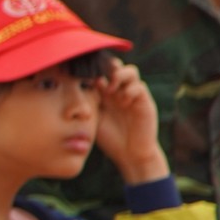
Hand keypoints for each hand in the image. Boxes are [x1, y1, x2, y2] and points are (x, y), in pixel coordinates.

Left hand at [94, 62, 169, 184]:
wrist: (129, 153)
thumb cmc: (109, 137)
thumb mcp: (93, 118)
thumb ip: (88, 102)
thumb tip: (75, 86)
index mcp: (105, 92)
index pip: (100, 71)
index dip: (93, 69)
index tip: (83, 74)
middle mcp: (120, 90)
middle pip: (116, 66)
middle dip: (107, 68)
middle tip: (98, 80)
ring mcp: (133, 95)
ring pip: (130, 71)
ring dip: (119, 76)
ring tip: (110, 89)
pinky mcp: (145, 102)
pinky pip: (140, 86)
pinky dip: (130, 90)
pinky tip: (123, 101)